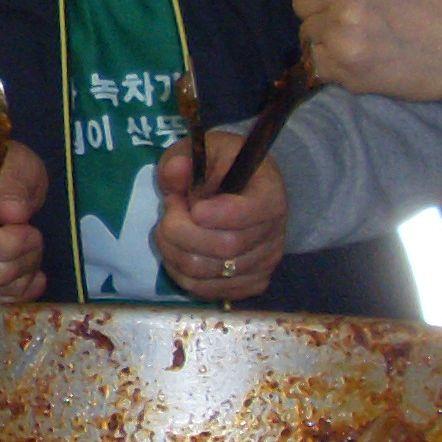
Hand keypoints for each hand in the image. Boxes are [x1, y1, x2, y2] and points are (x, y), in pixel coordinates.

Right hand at [0, 141, 46, 303]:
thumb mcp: (12, 163)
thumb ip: (16, 186)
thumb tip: (14, 216)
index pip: (2, 248)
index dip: (27, 242)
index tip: (29, 228)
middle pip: (0, 275)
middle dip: (28, 262)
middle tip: (30, 243)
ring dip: (21, 280)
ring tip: (22, 258)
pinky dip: (4, 295)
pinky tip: (10, 275)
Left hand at [154, 132, 286, 300]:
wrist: (247, 192)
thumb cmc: (224, 168)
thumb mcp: (204, 150)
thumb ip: (184, 158)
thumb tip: (175, 171)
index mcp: (269, 193)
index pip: (251, 213)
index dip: (217, 214)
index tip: (193, 207)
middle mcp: (274, 233)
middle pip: (225, 248)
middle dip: (181, 230)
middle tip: (169, 209)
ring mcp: (264, 263)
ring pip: (209, 274)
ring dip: (173, 252)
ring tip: (168, 229)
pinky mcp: (250, 284)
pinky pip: (207, 291)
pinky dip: (181, 273)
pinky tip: (178, 250)